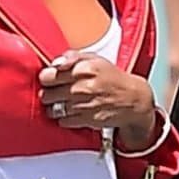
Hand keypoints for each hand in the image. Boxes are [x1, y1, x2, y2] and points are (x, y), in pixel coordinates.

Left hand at [38, 53, 158, 144]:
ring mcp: (85, 105)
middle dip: (48, 92)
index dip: (46, 76)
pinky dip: (63, 118)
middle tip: (54, 91)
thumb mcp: (95, 59)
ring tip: (60, 102)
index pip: (51, 74)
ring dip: (53, 107)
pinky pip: (63, 121)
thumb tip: (55, 62)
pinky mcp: (87, 120)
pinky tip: (70, 112)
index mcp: (86, 68)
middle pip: (48, 93)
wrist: (132, 100)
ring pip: (53, 109)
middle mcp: (84, 87)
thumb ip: (73, 56)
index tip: (49, 77)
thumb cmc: (110, 78)